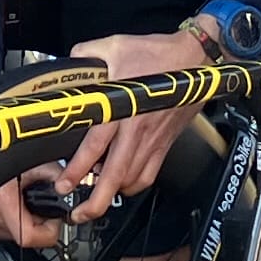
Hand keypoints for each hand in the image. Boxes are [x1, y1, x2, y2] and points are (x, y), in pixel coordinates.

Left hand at [52, 27, 211, 228]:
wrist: (196, 60)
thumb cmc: (159, 54)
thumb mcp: (115, 45)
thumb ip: (87, 54)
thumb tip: (70, 62)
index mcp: (122, 108)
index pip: (95, 147)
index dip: (77, 170)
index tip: (64, 185)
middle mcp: (137, 130)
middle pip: (115, 175)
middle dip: (96, 201)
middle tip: (79, 215)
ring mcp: (153, 140)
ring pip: (132, 180)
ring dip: (113, 195)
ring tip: (96, 203)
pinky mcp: (164, 143)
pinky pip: (149, 174)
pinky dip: (134, 185)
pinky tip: (124, 185)